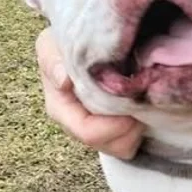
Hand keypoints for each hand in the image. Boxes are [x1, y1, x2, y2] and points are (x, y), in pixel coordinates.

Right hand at [35, 28, 143, 157]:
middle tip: (140, 99)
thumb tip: (64, 80)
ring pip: (122, 148)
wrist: (80, 43)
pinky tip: (140, 106)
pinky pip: (131, 144)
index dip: (113, 124)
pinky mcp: (113, 132)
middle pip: (109, 144)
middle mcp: (78, 127)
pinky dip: (140, 128)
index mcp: (61, 110)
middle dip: (129, 127)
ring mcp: (97, 132)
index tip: (129, 102)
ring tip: (139, 100)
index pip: (87, 132)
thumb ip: (53, 60)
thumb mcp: (51, 45)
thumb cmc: (64, 45)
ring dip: (136, 127)